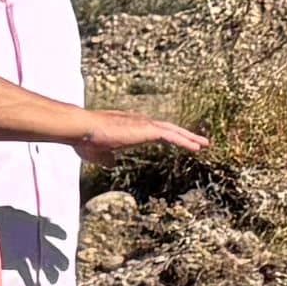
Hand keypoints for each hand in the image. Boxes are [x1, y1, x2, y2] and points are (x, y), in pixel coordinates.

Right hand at [64, 106, 212, 165]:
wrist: (82, 129)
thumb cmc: (86, 140)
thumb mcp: (98, 153)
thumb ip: (107, 158)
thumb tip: (111, 163)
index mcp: (130, 127)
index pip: (153, 130)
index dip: (166, 135)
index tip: (175, 140)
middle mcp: (139, 122)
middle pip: (167, 127)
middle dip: (184, 134)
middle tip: (199, 141)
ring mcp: (143, 124)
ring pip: (173, 130)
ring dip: (189, 137)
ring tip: (204, 144)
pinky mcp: (146, 129)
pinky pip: (171, 135)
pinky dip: (185, 140)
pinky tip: (196, 147)